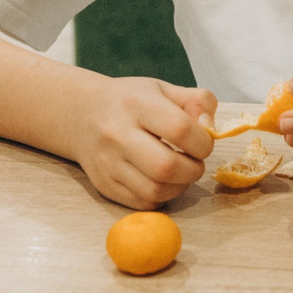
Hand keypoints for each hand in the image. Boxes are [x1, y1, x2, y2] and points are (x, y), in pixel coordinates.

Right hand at [73, 75, 217, 207]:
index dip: (202, 141)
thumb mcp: (164, 89)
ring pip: (156, 191)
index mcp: (137, 104)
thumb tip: (210, 130)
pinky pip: (143, 203)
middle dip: (193, 169)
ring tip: (180, 172)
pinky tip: (162, 181)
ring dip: (180, 186)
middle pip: (166, 167)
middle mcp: (118, 134)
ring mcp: (108, 163)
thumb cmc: (131, 101)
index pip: (180, 129)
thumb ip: (197, 102)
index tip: (203, 142)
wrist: (83, 115)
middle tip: (193, 162)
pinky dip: (161, 196)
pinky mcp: (104, 185)